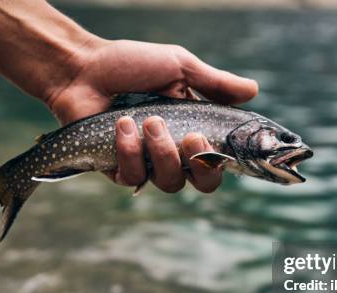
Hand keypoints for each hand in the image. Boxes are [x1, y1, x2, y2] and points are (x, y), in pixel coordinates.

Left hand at [47, 39, 257, 192]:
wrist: (82, 68)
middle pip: (203, 183)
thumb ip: (215, 83)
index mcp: (192, 131)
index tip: (222, 145)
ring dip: (162, 152)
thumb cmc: (130, 64)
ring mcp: (147, 164)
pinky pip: (134, 178)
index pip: (220, 161)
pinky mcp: (118, 170)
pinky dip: (129, 152)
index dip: (225, 162)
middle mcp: (174, 153)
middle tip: (190, 138)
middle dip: (200, 164)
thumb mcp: (179, 67)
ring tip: (149, 121)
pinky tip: (122, 125)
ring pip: (170, 182)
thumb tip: (254, 91)